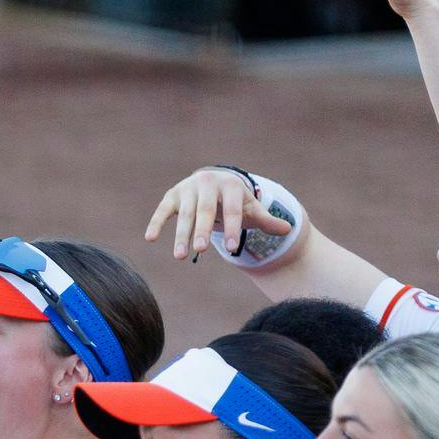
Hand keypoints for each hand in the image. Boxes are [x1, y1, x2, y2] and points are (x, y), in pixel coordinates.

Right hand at [145, 168, 294, 260]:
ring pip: (184, 214)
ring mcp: (188, 188)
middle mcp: (208, 183)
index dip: (233, 227)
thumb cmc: (234, 201)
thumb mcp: (250, 209)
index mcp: (231, 185)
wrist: (213, 181)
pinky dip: (156, 223)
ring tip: (180, 257)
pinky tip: (150, 239)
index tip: (232, 247)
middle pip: (205, 210)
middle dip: (202, 230)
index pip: (233, 209)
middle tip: (200, 251)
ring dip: (180, 235)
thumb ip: (266, 220)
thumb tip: (288, 229)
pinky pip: (163, 210)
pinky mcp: (172, 195)